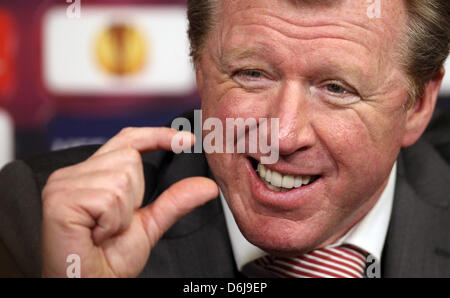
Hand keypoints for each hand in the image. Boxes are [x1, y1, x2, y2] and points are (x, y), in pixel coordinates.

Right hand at [41, 127, 217, 276]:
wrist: (86, 284)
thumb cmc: (108, 259)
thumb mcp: (149, 225)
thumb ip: (174, 201)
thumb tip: (206, 186)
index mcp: (94, 174)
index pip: (128, 140)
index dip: (157, 136)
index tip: (186, 140)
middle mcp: (75, 173)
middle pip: (130, 158)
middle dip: (135, 197)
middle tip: (114, 223)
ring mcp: (64, 184)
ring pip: (122, 178)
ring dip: (123, 214)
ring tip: (104, 230)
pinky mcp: (60, 198)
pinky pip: (109, 199)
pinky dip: (112, 222)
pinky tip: (96, 234)